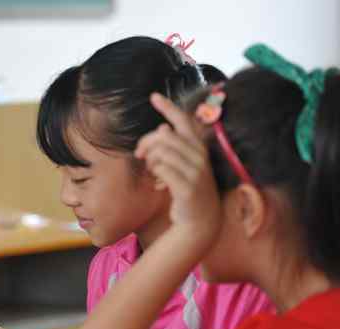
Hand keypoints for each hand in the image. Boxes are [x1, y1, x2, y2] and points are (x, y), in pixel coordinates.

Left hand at [135, 93, 221, 244]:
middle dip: (146, 143)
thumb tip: (163, 128)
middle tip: (139, 154)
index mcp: (198, 148)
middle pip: (165, 136)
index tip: (154, 96)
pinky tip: (156, 180)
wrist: (200, 221)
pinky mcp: (188, 187)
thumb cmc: (188, 190)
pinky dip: (155, 172)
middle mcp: (200, 157)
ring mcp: (196, 172)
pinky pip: (163, 170)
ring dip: (150, 160)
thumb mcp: (184, 166)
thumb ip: (175, 147)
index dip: (168, 107)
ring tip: (151, 170)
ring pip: (162, 152)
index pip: (183, 121)